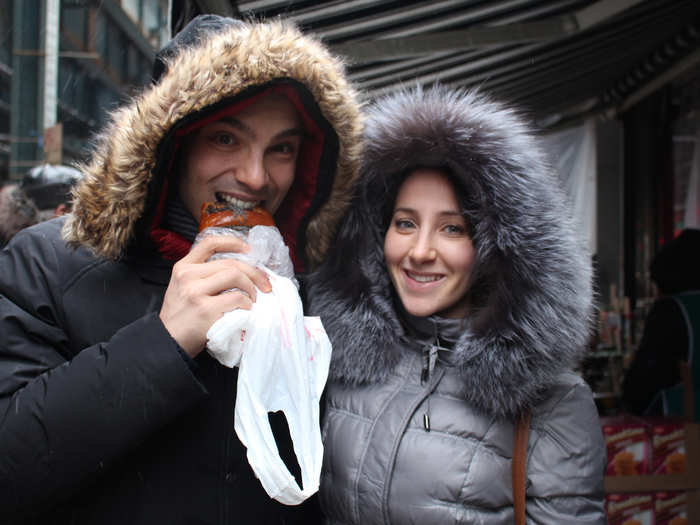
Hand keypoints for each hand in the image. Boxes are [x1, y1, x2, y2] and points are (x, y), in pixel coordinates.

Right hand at [159, 235, 270, 357]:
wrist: (167, 341)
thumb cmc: (181, 316)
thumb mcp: (182, 287)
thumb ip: (202, 275)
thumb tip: (239, 270)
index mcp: (183, 267)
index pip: (209, 243)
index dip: (232, 242)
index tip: (247, 249)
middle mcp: (187, 276)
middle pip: (230, 263)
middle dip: (253, 273)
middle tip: (265, 284)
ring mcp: (195, 292)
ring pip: (235, 276)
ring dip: (251, 288)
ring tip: (253, 299)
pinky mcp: (205, 310)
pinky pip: (236, 299)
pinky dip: (247, 304)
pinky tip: (245, 310)